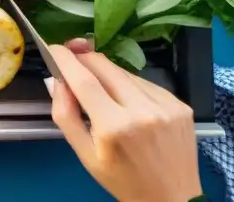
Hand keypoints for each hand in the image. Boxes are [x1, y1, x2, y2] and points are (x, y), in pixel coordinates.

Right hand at [49, 40, 201, 201]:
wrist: (173, 198)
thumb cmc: (123, 180)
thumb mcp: (85, 156)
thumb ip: (65, 115)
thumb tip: (58, 80)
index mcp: (114, 127)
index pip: (84, 81)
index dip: (66, 59)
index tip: (54, 48)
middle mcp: (142, 111)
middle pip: (105, 67)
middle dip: (85, 57)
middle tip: (72, 55)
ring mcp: (165, 105)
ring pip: (125, 73)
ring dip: (108, 74)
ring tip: (104, 91)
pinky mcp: (180, 104)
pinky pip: (145, 83)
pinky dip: (131, 86)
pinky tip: (130, 103)